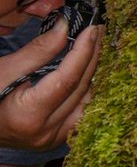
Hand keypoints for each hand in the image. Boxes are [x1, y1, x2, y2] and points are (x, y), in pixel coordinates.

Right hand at [0, 21, 103, 150]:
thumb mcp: (4, 69)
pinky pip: (80, 110)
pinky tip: (86, 69)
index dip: (83, 52)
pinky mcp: (56, 138)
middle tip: (97, 30)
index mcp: (28, 116)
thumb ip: (38, 51)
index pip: (67, 80)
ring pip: (85, 100)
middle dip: (91, 56)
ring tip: (93, 45)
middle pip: (80, 89)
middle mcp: (45, 132)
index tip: (92, 29)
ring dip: (91, 72)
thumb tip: (66, 28)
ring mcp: (53, 138)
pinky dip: (84, 88)